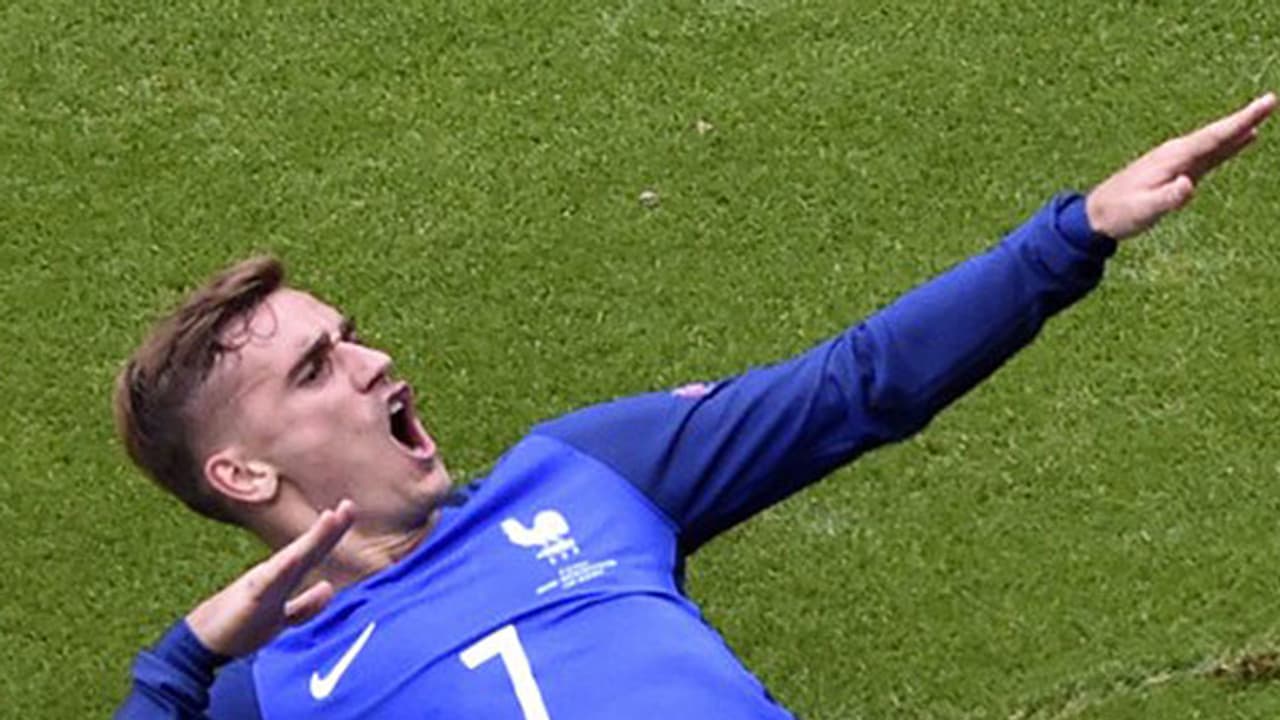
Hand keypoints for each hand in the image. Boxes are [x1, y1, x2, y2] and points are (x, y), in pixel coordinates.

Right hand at [185, 500, 354, 657]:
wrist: (202, 644)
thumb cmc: (237, 627)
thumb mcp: (280, 618)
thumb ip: (305, 605)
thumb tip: (328, 588)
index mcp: (284, 579)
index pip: (314, 552)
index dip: (333, 533)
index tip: (348, 509)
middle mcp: (275, 576)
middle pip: (309, 550)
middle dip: (331, 528)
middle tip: (349, 505)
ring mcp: (262, 585)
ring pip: (294, 558)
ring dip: (313, 539)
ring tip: (330, 518)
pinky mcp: (249, 600)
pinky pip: (267, 583)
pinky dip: (283, 568)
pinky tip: (296, 556)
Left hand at [1086, 93, 1275, 239]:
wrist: (1097, 215)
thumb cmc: (1120, 213)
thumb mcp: (1144, 210)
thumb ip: (1168, 198)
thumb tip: (1189, 184)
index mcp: (1172, 157)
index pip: (1213, 136)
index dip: (1240, 121)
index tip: (1264, 104)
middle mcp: (1176, 153)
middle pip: (1217, 133)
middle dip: (1244, 117)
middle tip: (1271, 101)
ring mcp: (1177, 160)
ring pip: (1215, 141)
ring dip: (1238, 128)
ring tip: (1262, 115)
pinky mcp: (1177, 170)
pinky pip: (1209, 154)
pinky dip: (1227, 144)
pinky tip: (1242, 140)